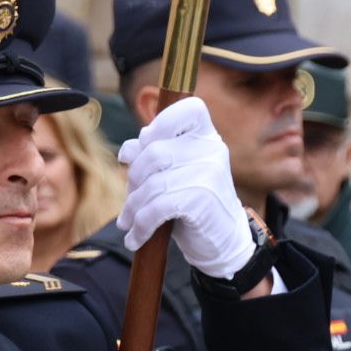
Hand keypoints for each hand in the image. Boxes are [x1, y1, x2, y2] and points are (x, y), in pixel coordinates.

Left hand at [116, 97, 251, 279]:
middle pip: (154, 151)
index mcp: (207, 135)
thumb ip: (151, 155)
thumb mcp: (174, 175)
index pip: (188, 109)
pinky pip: (156, 208)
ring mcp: (208, 173)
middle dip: (134, 178)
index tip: (145, 145)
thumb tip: (127, 151)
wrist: (223, 241)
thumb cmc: (195, 204)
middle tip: (130, 200)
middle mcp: (211, 149)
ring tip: (128, 223)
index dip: (161, 123)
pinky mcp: (201, 200)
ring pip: (152, 183)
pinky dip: (140, 225)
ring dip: (133, 207)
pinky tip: (135, 238)